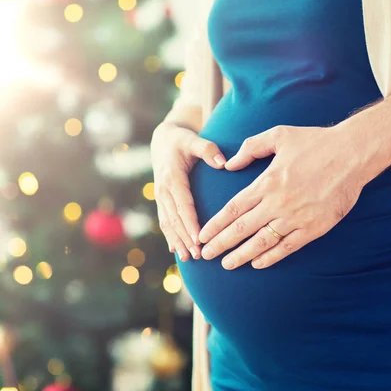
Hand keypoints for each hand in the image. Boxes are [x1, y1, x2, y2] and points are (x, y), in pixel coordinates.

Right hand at [151, 121, 225, 260]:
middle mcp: (163, 190)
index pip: (182, 204)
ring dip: (178, 241)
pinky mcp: (161, 201)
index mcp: (172, 177)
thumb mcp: (193, 140)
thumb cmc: (182, 140)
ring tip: (189, 258)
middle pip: (174, 218)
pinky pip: (164, 221)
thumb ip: (208, 149)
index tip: (198, 238)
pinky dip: (170, 237)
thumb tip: (223, 163)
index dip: (189, 222)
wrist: (163, 141)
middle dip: (185, 238)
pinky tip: (177, 251)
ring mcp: (160, 197)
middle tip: (198, 255)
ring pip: (168, 223)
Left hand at [197, 124, 373, 269]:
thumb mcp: (279, 135)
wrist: (352, 154)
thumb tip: (229, 165)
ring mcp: (296, 217)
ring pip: (262, 242)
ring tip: (227, 264)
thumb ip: (251, 148)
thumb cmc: (316, 142)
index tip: (202, 235)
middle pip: (242, 229)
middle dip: (221, 244)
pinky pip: (287, 247)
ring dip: (242, 255)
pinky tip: (258, 263)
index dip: (215, 225)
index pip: (233, 209)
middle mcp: (278, 203)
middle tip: (206, 255)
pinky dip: (271, 257)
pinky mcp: (314, 227)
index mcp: (267, 182)